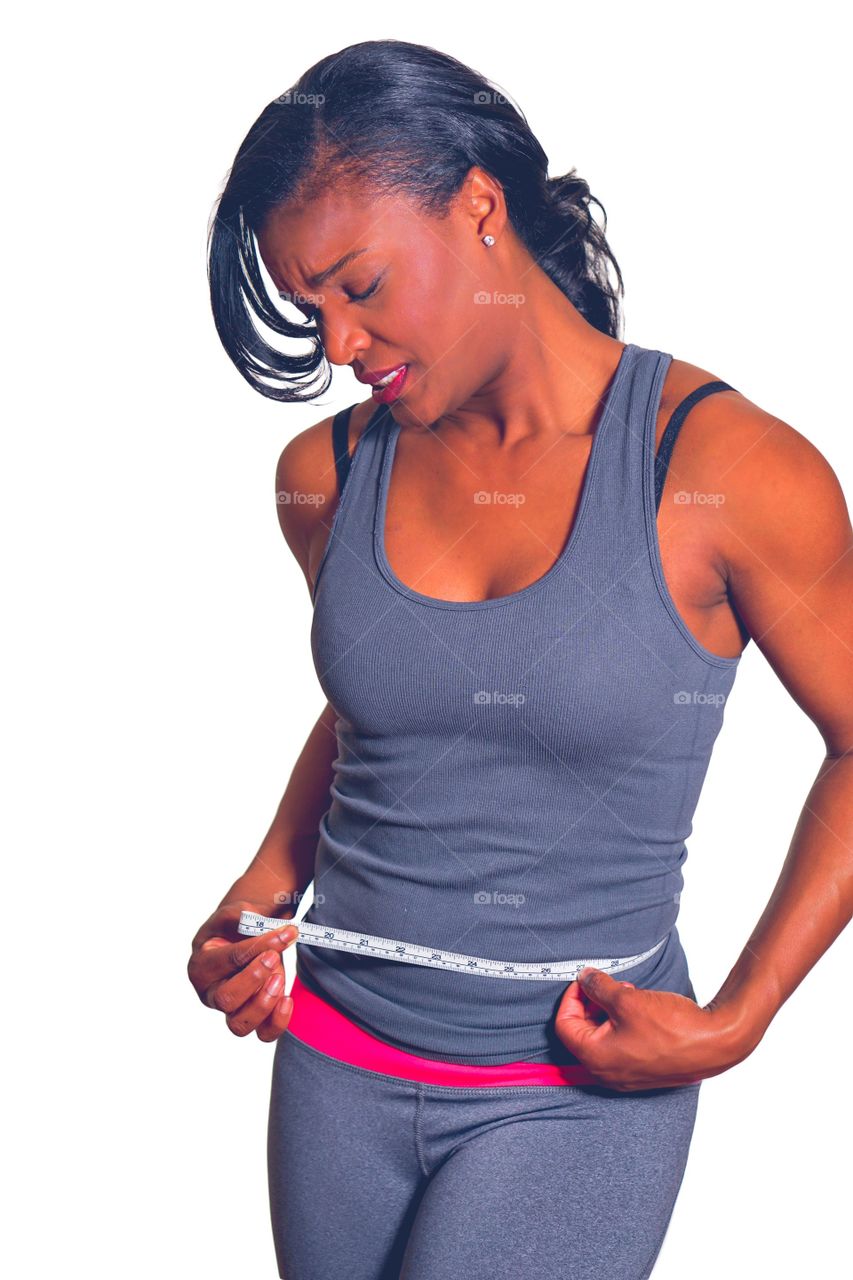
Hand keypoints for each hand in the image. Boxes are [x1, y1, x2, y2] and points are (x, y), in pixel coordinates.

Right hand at [187, 899, 299, 1042]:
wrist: (246, 939)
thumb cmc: (236, 928)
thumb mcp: (235, 914)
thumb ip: (242, 915)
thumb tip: (257, 921)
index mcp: (201, 966)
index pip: (228, 960)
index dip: (259, 946)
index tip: (287, 933)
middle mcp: (211, 993)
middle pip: (226, 999)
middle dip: (254, 978)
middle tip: (274, 958)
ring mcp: (230, 1011)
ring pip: (239, 1025)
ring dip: (264, 1003)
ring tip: (279, 977)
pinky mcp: (252, 1019)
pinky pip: (263, 1034)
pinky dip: (277, 1022)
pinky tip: (288, 999)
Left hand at [554, 967, 738, 1090]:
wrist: (714, 1044)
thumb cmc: (672, 1027)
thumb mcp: (626, 999)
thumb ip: (598, 987)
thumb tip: (584, 978)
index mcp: (596, 1059)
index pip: (564, 1025)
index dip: (571, 997)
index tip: (584, 980)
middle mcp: (607, 1073)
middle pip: (582, 1032)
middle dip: (591, 1004)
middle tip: (607, 985)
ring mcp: (626, 1075)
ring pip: (602, 1038)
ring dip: (607, 1012)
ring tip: (627, 993)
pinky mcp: (642, 1071)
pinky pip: (620, 1046)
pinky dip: (621, 1025)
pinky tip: (639, 1008)